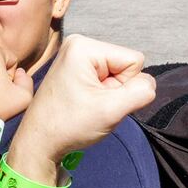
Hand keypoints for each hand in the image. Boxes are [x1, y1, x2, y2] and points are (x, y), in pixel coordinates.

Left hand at [12, 35, 155, 164]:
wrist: (38, 142)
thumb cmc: (69, 126)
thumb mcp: (112, 110)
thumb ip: (141, 92)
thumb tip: (149, 84)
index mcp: (84, 46)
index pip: (134, 61)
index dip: (125, 85)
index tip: (100, 100)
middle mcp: (78, 44)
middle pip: (124, 65)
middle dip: (116, 89)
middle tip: (93, 105)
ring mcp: (75, 57)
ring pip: (116, 74)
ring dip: (109, 94)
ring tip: (87, 106)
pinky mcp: (74, 70)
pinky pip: (104, 79)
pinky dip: (100, 95)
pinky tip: (84, 105)